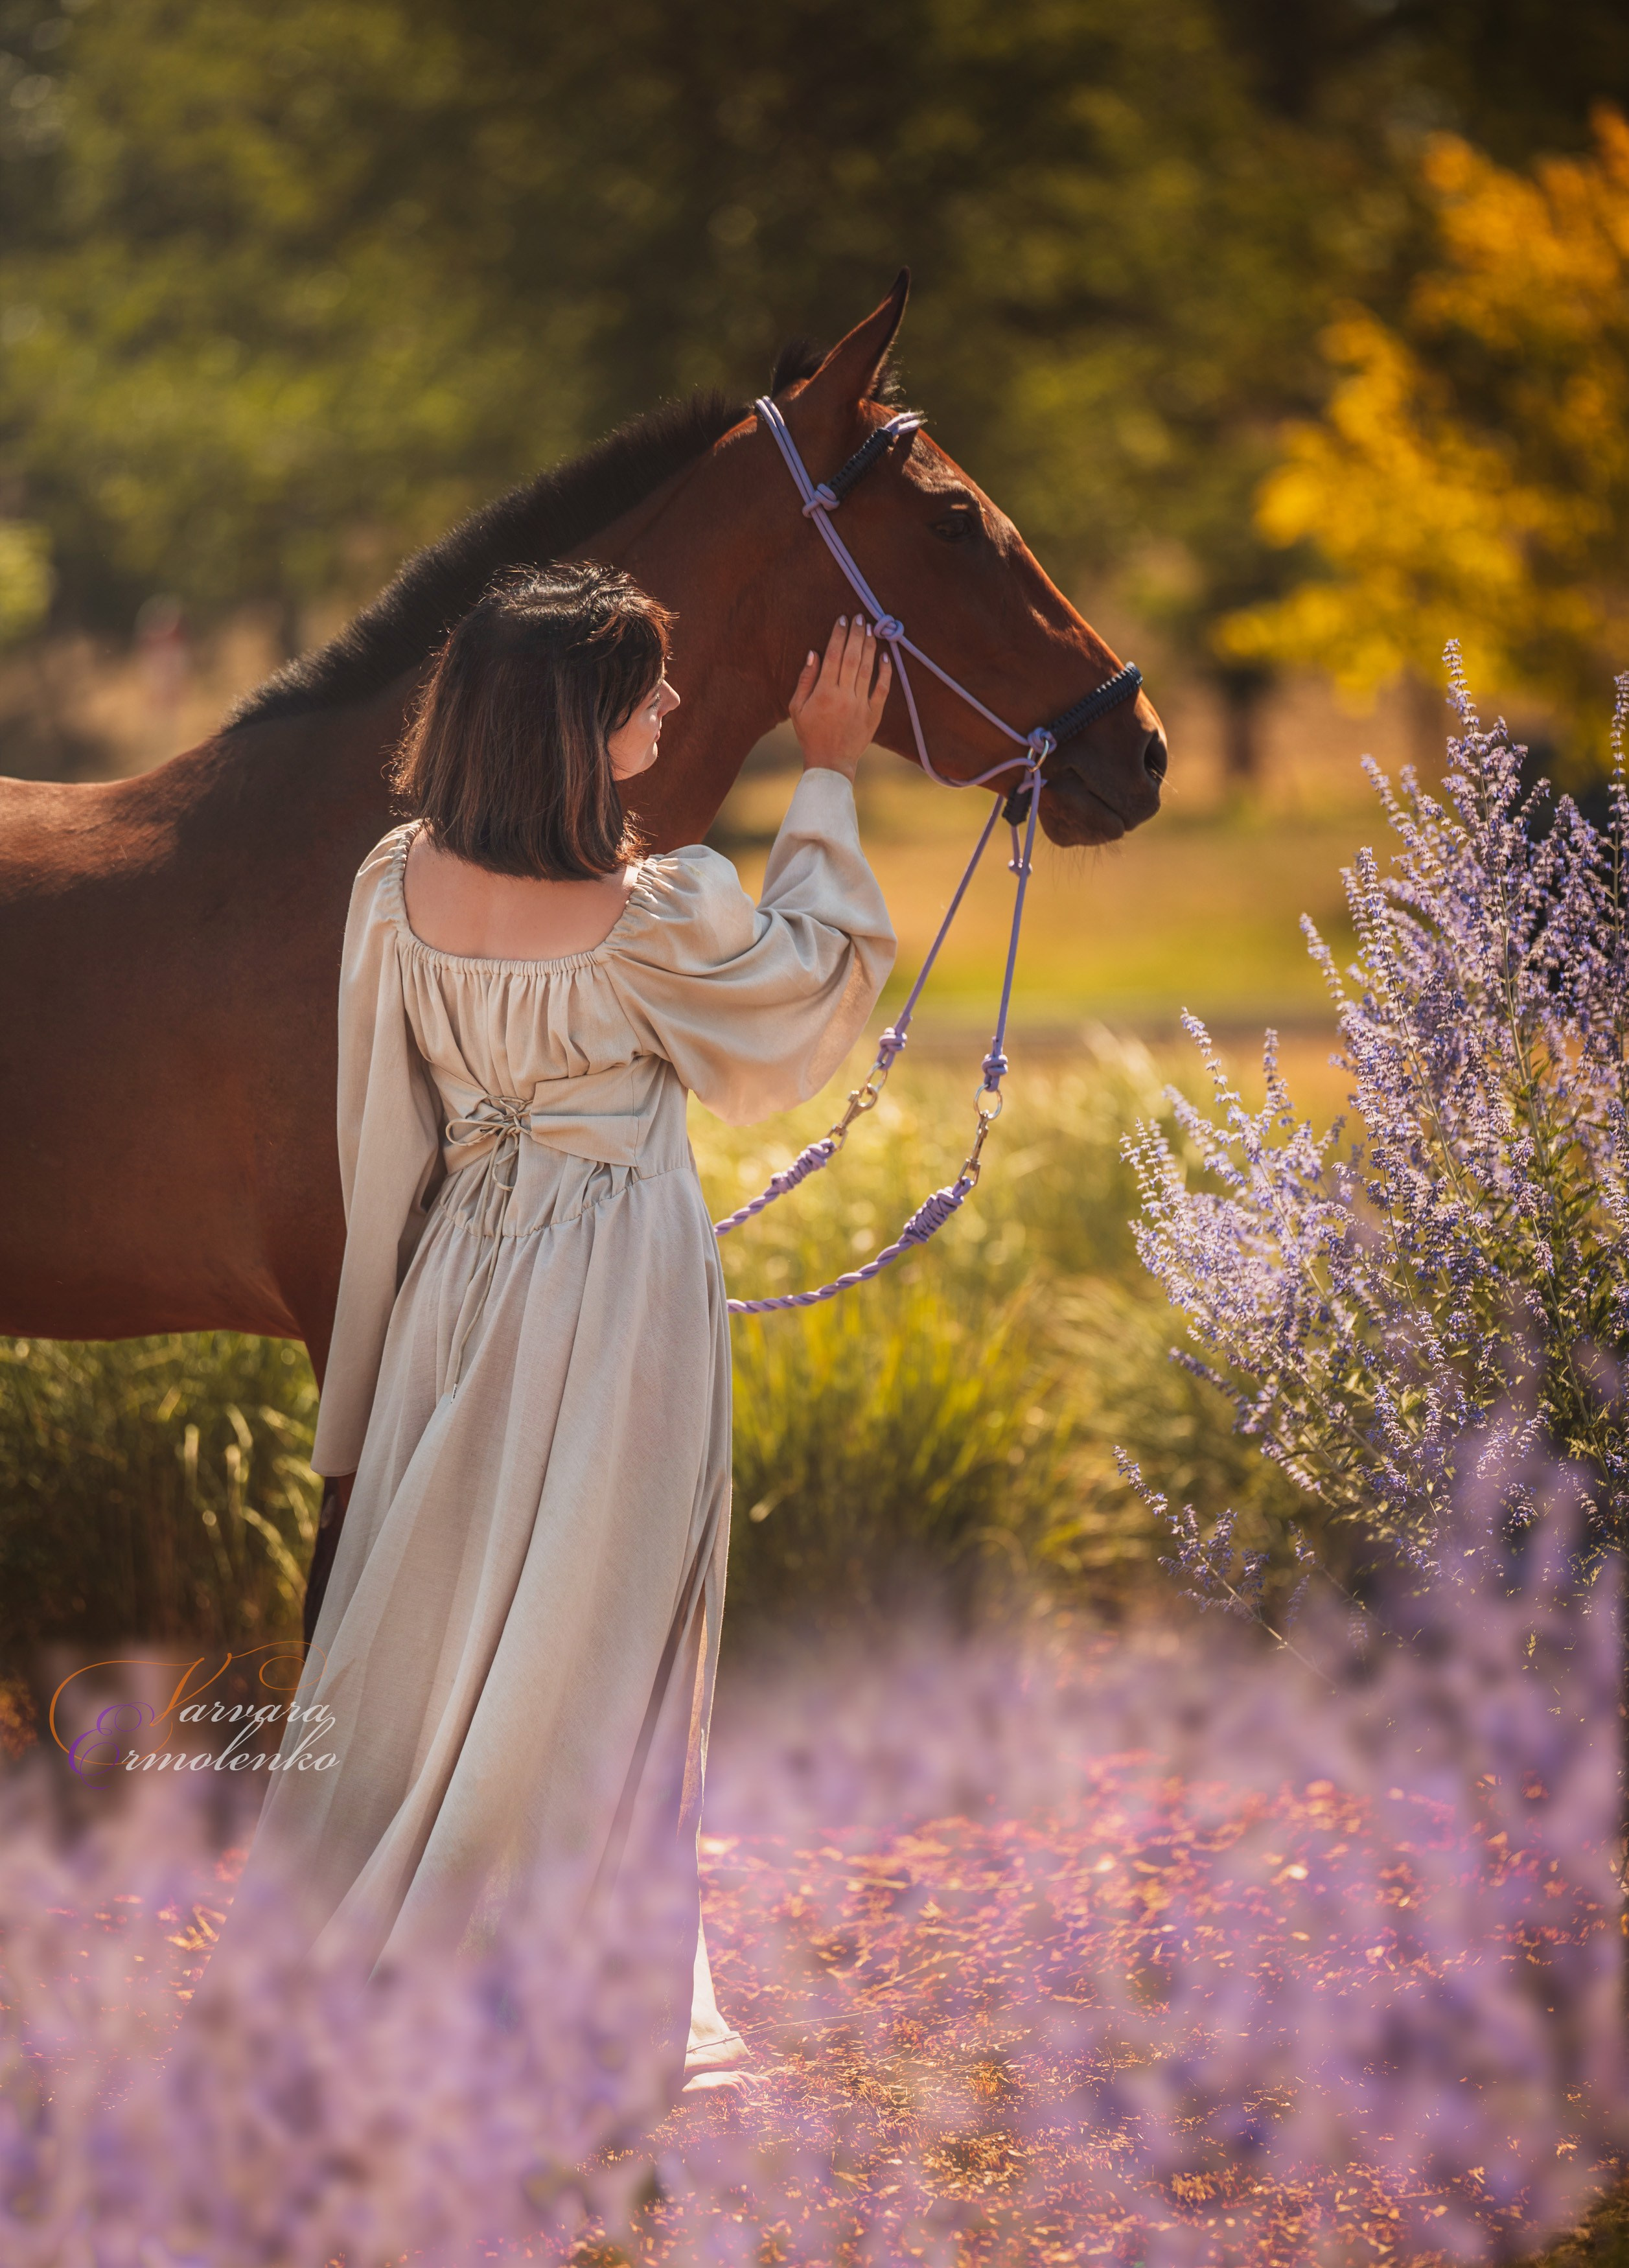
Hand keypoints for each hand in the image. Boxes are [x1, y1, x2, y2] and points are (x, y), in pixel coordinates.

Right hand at [788, 615, 892, 779]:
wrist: (830, 762)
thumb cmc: (810, 733)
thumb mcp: (797, 708)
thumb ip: (805, 680)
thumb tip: (814, 653)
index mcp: (824, 693)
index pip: (833, 656)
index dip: (838, 635)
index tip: (842, 620)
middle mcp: (844, 696)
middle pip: (852, 658)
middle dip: (856, 634)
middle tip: (859, 617)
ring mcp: (861, 705)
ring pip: (868, 669)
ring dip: (870, 647)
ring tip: (871, 629)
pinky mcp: (874, 714)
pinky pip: (882, 689)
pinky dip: (885, 671)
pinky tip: (886, 655)